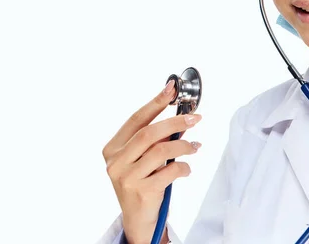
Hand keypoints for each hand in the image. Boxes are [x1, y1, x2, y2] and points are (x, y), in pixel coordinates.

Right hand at [102, 80, 201, 243]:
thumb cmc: (142, 182)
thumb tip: (181, 118)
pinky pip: (170, 171)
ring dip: (184, 146)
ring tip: (195, 148)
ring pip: (162, 151)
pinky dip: (184, 167)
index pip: (136, 119)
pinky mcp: (141, 192)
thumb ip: (157, 140)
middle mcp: (115, 162)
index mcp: (112, 149)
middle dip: (175, 122)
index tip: (171, 89)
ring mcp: (126, 178)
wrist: (138, 219)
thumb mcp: (144, 159)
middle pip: (149, 133)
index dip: (155, 102)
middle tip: (195, 118)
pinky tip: (186, 169)